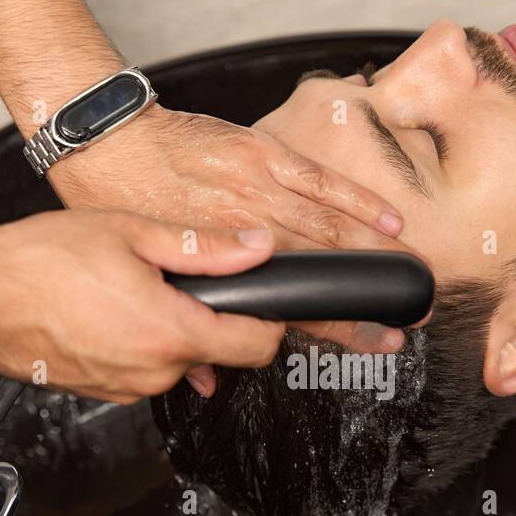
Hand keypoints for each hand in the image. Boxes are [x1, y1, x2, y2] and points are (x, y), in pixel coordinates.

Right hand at [0, 211, 285, 403]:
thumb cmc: (38, 263)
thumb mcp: (131, 233)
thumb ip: (204, 248)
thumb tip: (255, 248)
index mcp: (171, 333)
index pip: (258, 348)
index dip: (270, 323)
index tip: (263, 303)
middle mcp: (153, 372)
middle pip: (216, 352)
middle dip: (206, 317)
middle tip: (169, 278)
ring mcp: (126, 389)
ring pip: (175, 362)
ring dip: (166, 330)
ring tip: (124, 291)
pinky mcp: (102, 393)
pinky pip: (140, 370)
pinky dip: (135, 344)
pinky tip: (104, 312)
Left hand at [49, 107, 414, 355]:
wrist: (103, 138)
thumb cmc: (120, 205)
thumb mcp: (143, 277)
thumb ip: (184, 326)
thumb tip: (205, 377)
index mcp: (221, 269)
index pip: (292, 309)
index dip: (341, 329)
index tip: (378, 340)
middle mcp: (245, 234)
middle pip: (321, 272)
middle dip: (370, 295)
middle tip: (410, 314)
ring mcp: (258, 191)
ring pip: (330, 228)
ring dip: (376, 254)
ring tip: (412, 272)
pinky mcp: (262, 153)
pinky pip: (318, 179)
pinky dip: (356, 200)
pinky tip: (387, 219)